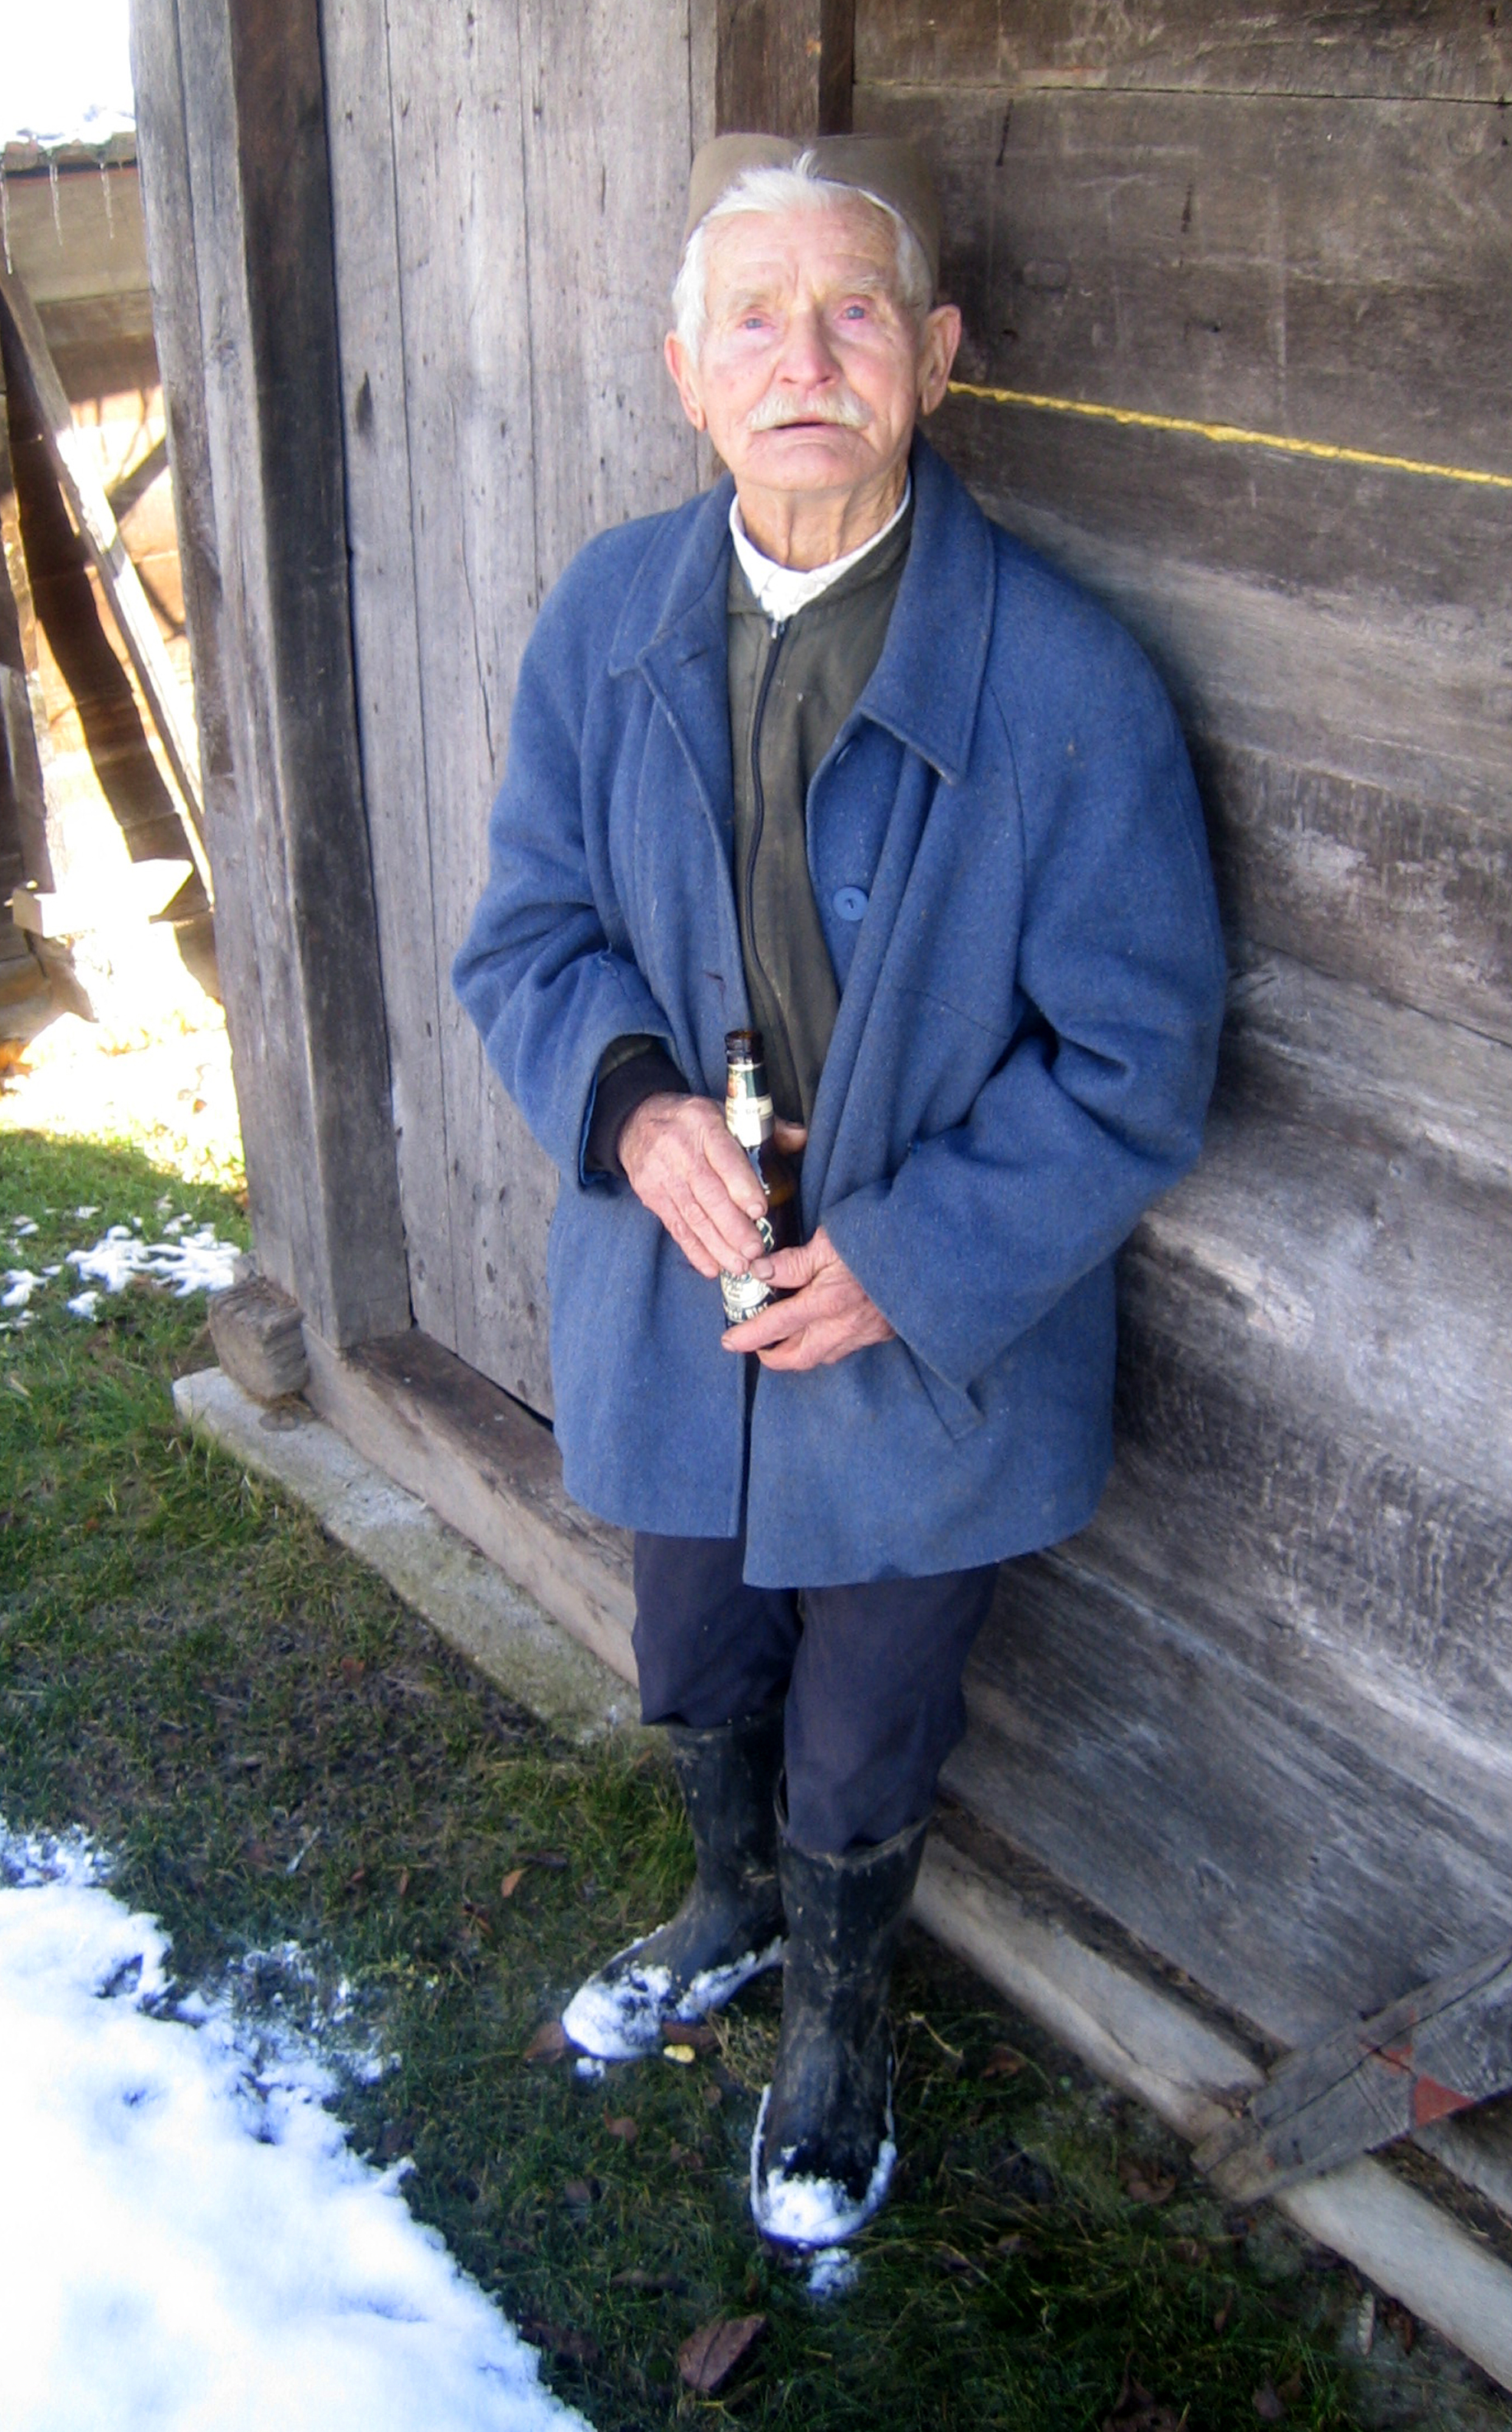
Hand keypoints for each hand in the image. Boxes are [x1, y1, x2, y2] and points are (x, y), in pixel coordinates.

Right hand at [619, 1095, 806, 1279]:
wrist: (637, 1122)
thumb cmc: (691, 1121)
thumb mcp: (724, 1112)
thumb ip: (764, 1128)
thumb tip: (801, 1139)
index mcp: (704, 1126)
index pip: (724, 1159)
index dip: (741, 1187)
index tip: (759, 1211)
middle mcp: (681, 1152)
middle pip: (708, 1195)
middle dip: (733, 1227)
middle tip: (755, 1251)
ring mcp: (663, 1177)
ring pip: (693, 1216)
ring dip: (717, 1246)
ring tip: (740, 1266)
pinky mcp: (652, 1196)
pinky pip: (676, 1227)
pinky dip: (694, 1250)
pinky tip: (712, 1267)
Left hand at [721, 1223, 894, 1370]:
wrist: (924, 1254)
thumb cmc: (875, 1241)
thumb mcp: (828, 1243)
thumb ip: (792, 1262)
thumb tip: (758, 1271)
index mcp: (825, 1302)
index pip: (776, 1326)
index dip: (749, 1336)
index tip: (730, 1341)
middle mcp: (842, 1326)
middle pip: (798, 1357)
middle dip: (773, 1358)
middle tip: (758, 1348)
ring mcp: (864, 1333)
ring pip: (822, 1356)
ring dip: (800, 1353)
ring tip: (785, 1340)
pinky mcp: (881, 1333)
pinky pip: (846, 1349)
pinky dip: (827, 1346)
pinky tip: (822, 1331)